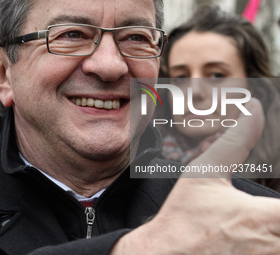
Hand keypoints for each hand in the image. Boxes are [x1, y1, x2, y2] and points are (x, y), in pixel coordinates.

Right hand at [112, 98, 279, 253]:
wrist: (166, 254)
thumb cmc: (183, 217)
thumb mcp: (205, 173)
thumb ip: (236, 141)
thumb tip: (254, 110)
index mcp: (265, 217)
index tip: (272, 200)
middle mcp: (272, 247)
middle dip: (278, 217)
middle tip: (267, 211)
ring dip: (277, 232)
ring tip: (265, 224)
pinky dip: (270, 244)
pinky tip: (258, 239)